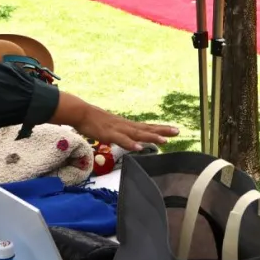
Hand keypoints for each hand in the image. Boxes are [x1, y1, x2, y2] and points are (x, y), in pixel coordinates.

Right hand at [52, 92, 178, 151]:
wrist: (81, 112)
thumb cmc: (94, 121)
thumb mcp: (111, 128)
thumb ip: (121, 134)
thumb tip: (130, 140)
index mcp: (127, 125)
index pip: (147, 127)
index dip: (160, 128)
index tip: (174, 130)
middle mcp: (126, 126)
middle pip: (147, 128)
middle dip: (162, 130)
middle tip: (177, 131)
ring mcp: (118, 129)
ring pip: (137, 134)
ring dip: (151, 137)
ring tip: (164, 140)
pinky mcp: (109, 134)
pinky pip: (122, 140)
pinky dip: (131, 143)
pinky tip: (140, 147)